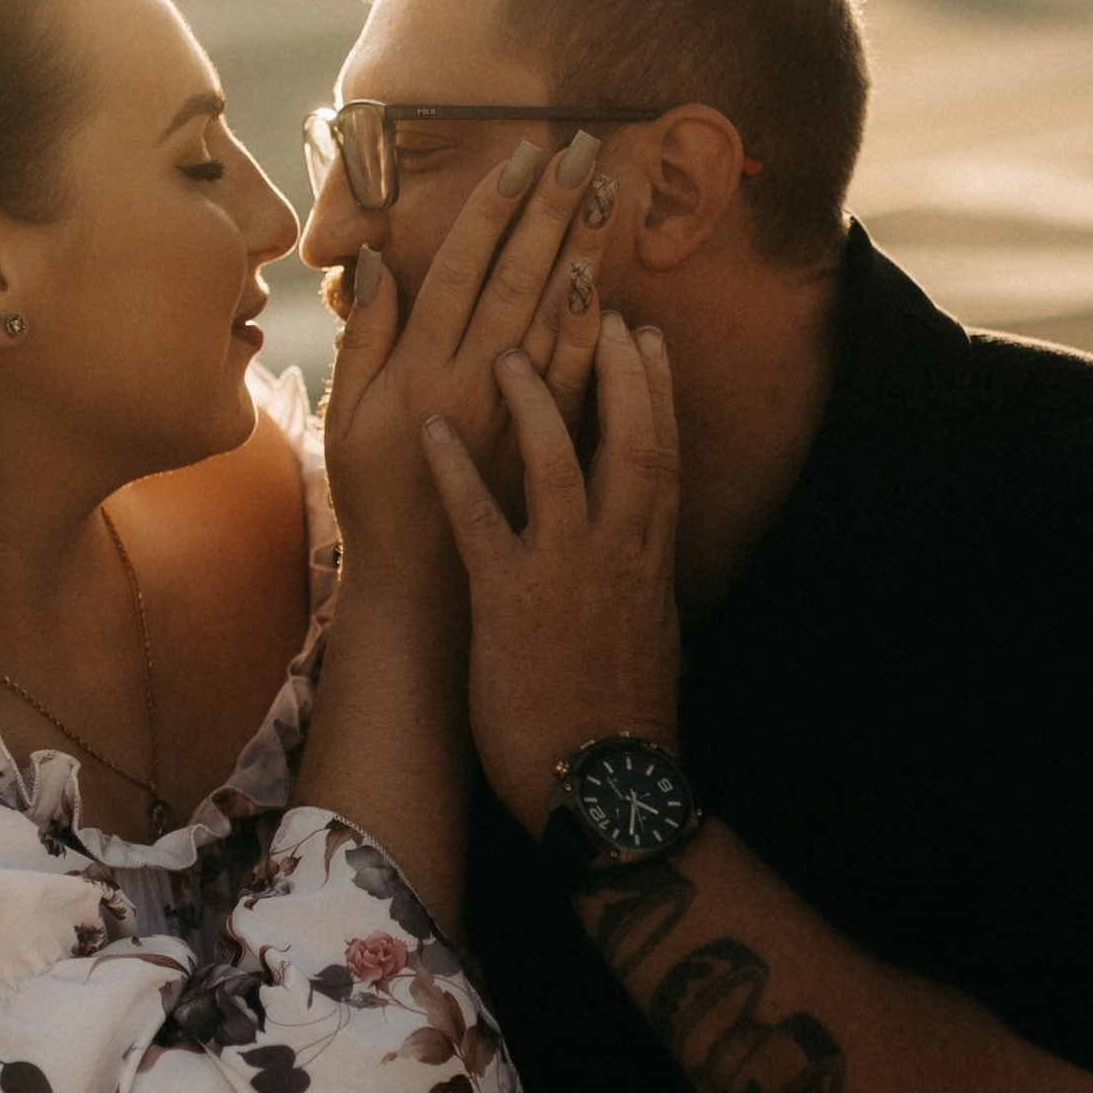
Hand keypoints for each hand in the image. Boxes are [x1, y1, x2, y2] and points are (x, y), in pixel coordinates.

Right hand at [323, 133, 613, 586]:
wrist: (418, 591)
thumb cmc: (374, 500)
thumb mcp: (347, 420)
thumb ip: (366, 339)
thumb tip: (378, 262)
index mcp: (420, 371)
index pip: (462, 270)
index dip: (492, 211)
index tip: (520, 158)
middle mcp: (472, 386)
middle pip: (518, 281)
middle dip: (550, 213)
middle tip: (583, 152)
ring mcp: (516, 419)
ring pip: (556, 324)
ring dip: (584, 255)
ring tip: (609, 197)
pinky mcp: (547, 452)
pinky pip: (581, 386)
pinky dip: (601, 336)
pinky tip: (621, 290)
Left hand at [421, 313, 683, 831]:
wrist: (602, 789)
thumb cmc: (617, 722)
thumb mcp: (645, 635)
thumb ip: (638, 579)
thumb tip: (639, 552)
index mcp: (650, 560)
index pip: (663, 454)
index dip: (656, 389)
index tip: (647, 334)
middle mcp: (619, 553)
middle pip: (632, 440)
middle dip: (617, 369)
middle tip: (598, 303)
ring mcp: (567, 573)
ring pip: (559, 465)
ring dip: (532, 402)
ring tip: (504, 350)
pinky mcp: (512, 601)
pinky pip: (481, 522)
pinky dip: (455, 472)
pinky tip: (428, 430)